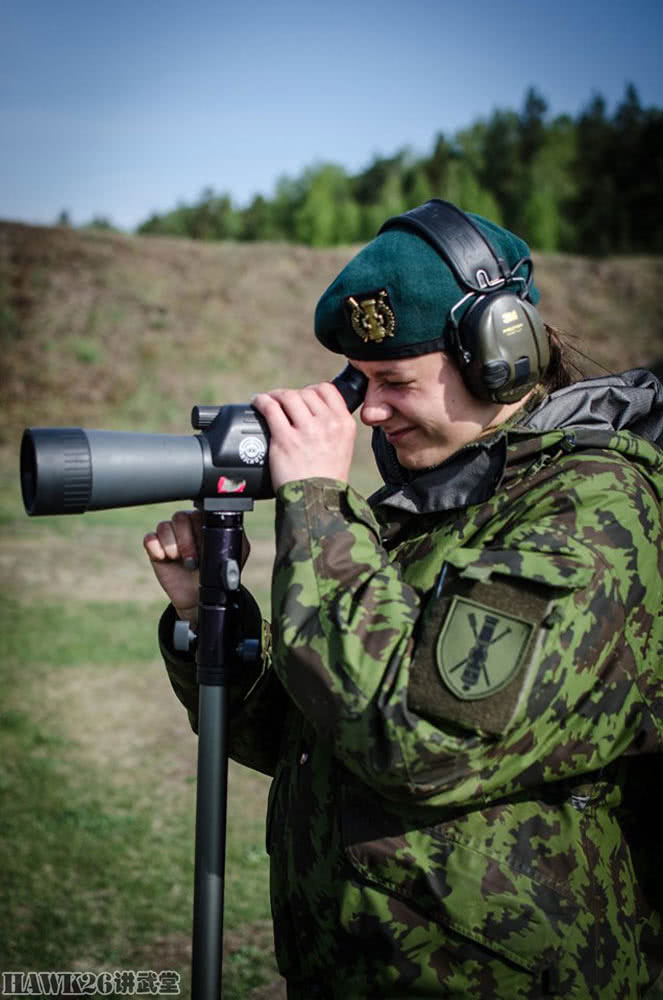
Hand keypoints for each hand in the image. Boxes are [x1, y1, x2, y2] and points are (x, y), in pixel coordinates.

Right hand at [143, 509, 250, 625]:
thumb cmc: (216, 574)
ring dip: (172, 546)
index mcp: (203, 523)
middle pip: (180, 517)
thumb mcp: (235, 554)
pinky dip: (156, 549)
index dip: (199, 529)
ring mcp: (169, 536)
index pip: (198, 513)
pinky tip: (165, 559)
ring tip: (181, 561)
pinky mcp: (155, 548)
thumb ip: (235, 534)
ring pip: (164, 526)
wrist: (198, 597)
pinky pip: (149, 538)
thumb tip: (232, 521)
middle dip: (186, 541)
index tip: (205, 546)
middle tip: (193, 560)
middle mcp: (185, 525)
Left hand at [252, 381, 356, 491]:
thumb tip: (310, 411)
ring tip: (269, 401)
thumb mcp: (342, 447)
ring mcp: (306, 430)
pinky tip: (258, 403)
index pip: (327, 390)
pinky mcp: (285, 439)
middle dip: (292, 395)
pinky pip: (271, 408)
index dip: (312, 390)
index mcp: (344, 424)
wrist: (317, 501)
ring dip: (276, 396)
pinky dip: (262, 401)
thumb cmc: (327, 479)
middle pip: (306, 393)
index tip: (303, 397)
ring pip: (289, 396)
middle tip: (282, 402)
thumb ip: (331, 427)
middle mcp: (328, 423)